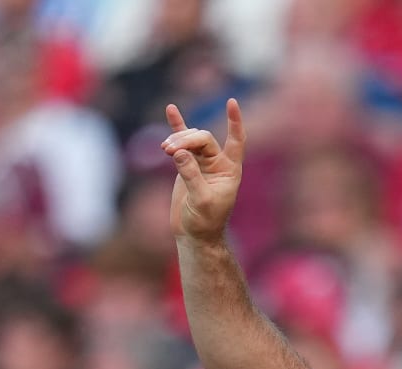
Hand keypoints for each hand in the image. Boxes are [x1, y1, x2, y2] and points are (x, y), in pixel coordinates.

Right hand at [162, 98, 245, 243]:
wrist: (194, 234)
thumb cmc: (204, 221)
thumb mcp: (201, 200)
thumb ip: (191, 175)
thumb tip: (179, 152)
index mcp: (229, 170)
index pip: (236, 140)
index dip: (234, 122)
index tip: (231, 102)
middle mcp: (218, 163)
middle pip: (204, 138)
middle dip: (187, 140)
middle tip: (170, 150)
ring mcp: (201, 162)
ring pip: (191, 139)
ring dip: (177, 139)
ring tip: (165, 149)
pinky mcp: (186, 164)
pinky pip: (181, 141)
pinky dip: (176, 126)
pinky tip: (171, 109)